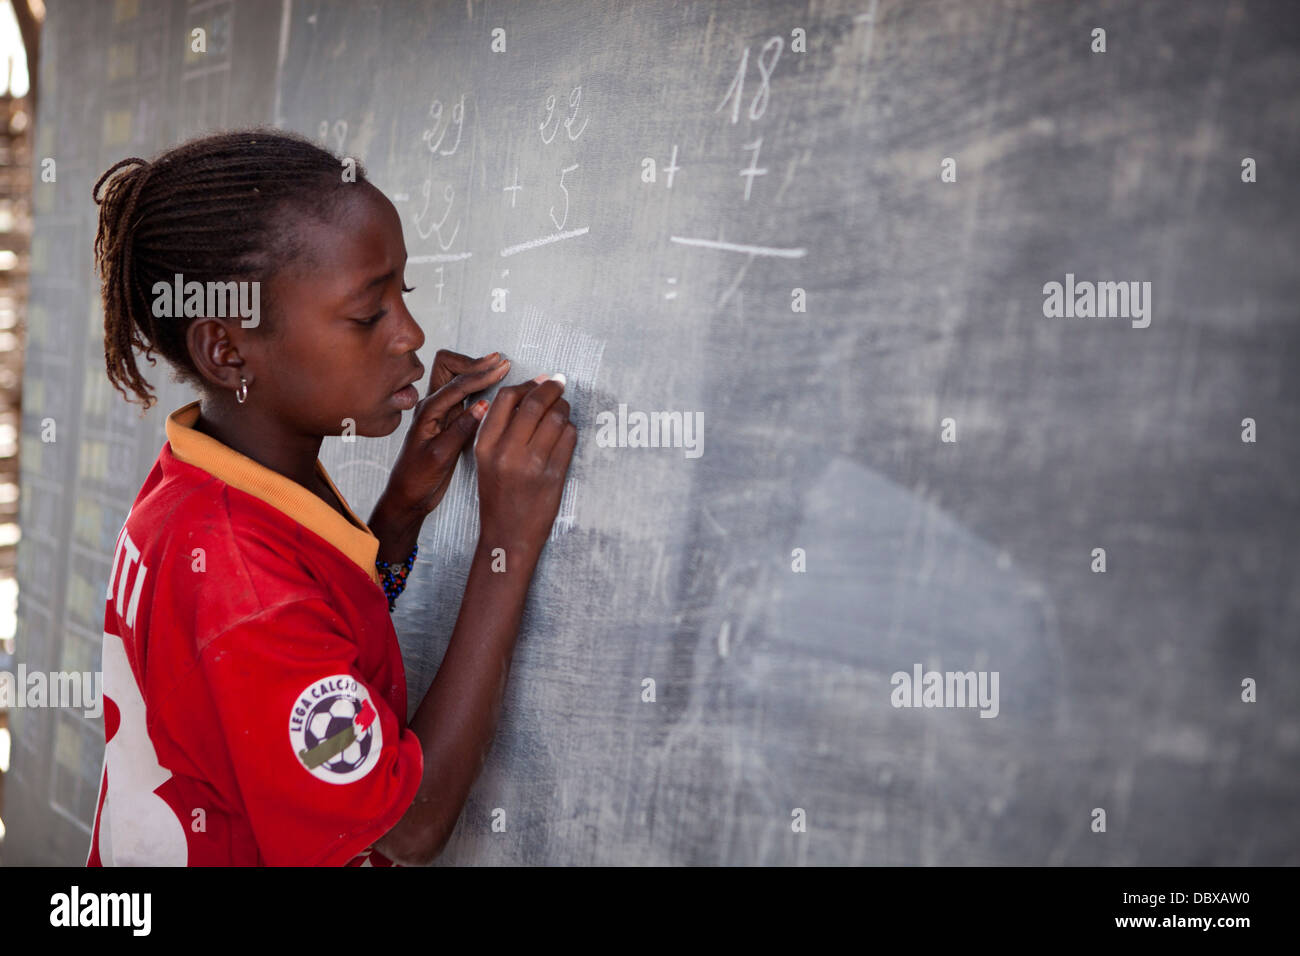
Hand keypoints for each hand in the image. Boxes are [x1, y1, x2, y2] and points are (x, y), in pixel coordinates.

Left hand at [382, 350, 510, 516]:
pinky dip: (477, 387)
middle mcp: (432, 406)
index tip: (503, 368)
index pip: (458, 383)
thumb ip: (461, 429)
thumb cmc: (417, 479)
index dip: (482, 374)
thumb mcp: (440, 456)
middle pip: (449, 367)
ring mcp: (440, 412)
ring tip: (498, 370)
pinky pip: (463, 395)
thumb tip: (484, 405)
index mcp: (428, 411)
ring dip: (475, 372)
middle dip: (475, 363)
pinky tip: (492, 389)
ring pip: (455, 378)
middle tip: (500, 364)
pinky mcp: (448, 421)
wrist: (407, 496)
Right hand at [474, 375, 577, 558]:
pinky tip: (565, 433)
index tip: (539, 381)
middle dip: (552, 388)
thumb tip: (530, 391)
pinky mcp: (553, 475)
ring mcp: (532, 463)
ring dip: (564, 408)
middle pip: (535, 403)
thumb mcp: (486, 459)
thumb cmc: (498, 495)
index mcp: (485, 444)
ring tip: (563, 409)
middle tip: (559, 383)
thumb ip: (500, 428)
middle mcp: (507, 451)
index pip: (507, 398)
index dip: (527, 384)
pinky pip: (569, 438)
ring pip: (557, 418)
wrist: (507, 535)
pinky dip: (570, 429)